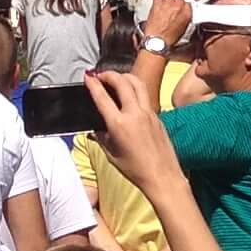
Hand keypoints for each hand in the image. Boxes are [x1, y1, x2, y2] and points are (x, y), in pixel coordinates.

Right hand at [84, 68, 180, 193]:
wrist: (162, 176)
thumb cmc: (135, 170)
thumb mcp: (111, 155)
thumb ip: (102, 138)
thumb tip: (95, 128)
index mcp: (119, 125)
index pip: (103, 98)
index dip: (93, 84)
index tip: (88, 76)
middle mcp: (134, 114)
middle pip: (122, 82)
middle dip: (109, 74)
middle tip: (101, 75)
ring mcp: (148, 113)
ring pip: (137, 83)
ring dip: (125, 76)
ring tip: (116, 78)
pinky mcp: (157, 115)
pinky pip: (145, 95)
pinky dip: (135, 88)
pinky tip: (130, 94)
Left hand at [142, 0, 193, 48]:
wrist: (157, 40)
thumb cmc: (169, 38)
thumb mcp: (183, 29)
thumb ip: (185, 18)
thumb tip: (182, 16)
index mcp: (186, 13)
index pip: (188, 4)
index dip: (183, 7)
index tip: (180, 9)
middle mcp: (178, 6)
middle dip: (175, 2)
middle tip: (172, 9)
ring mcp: (167, 4)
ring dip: (167, 1)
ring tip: (164, 8)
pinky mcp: (157, 4)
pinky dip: (158, 1)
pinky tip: (157, 7)